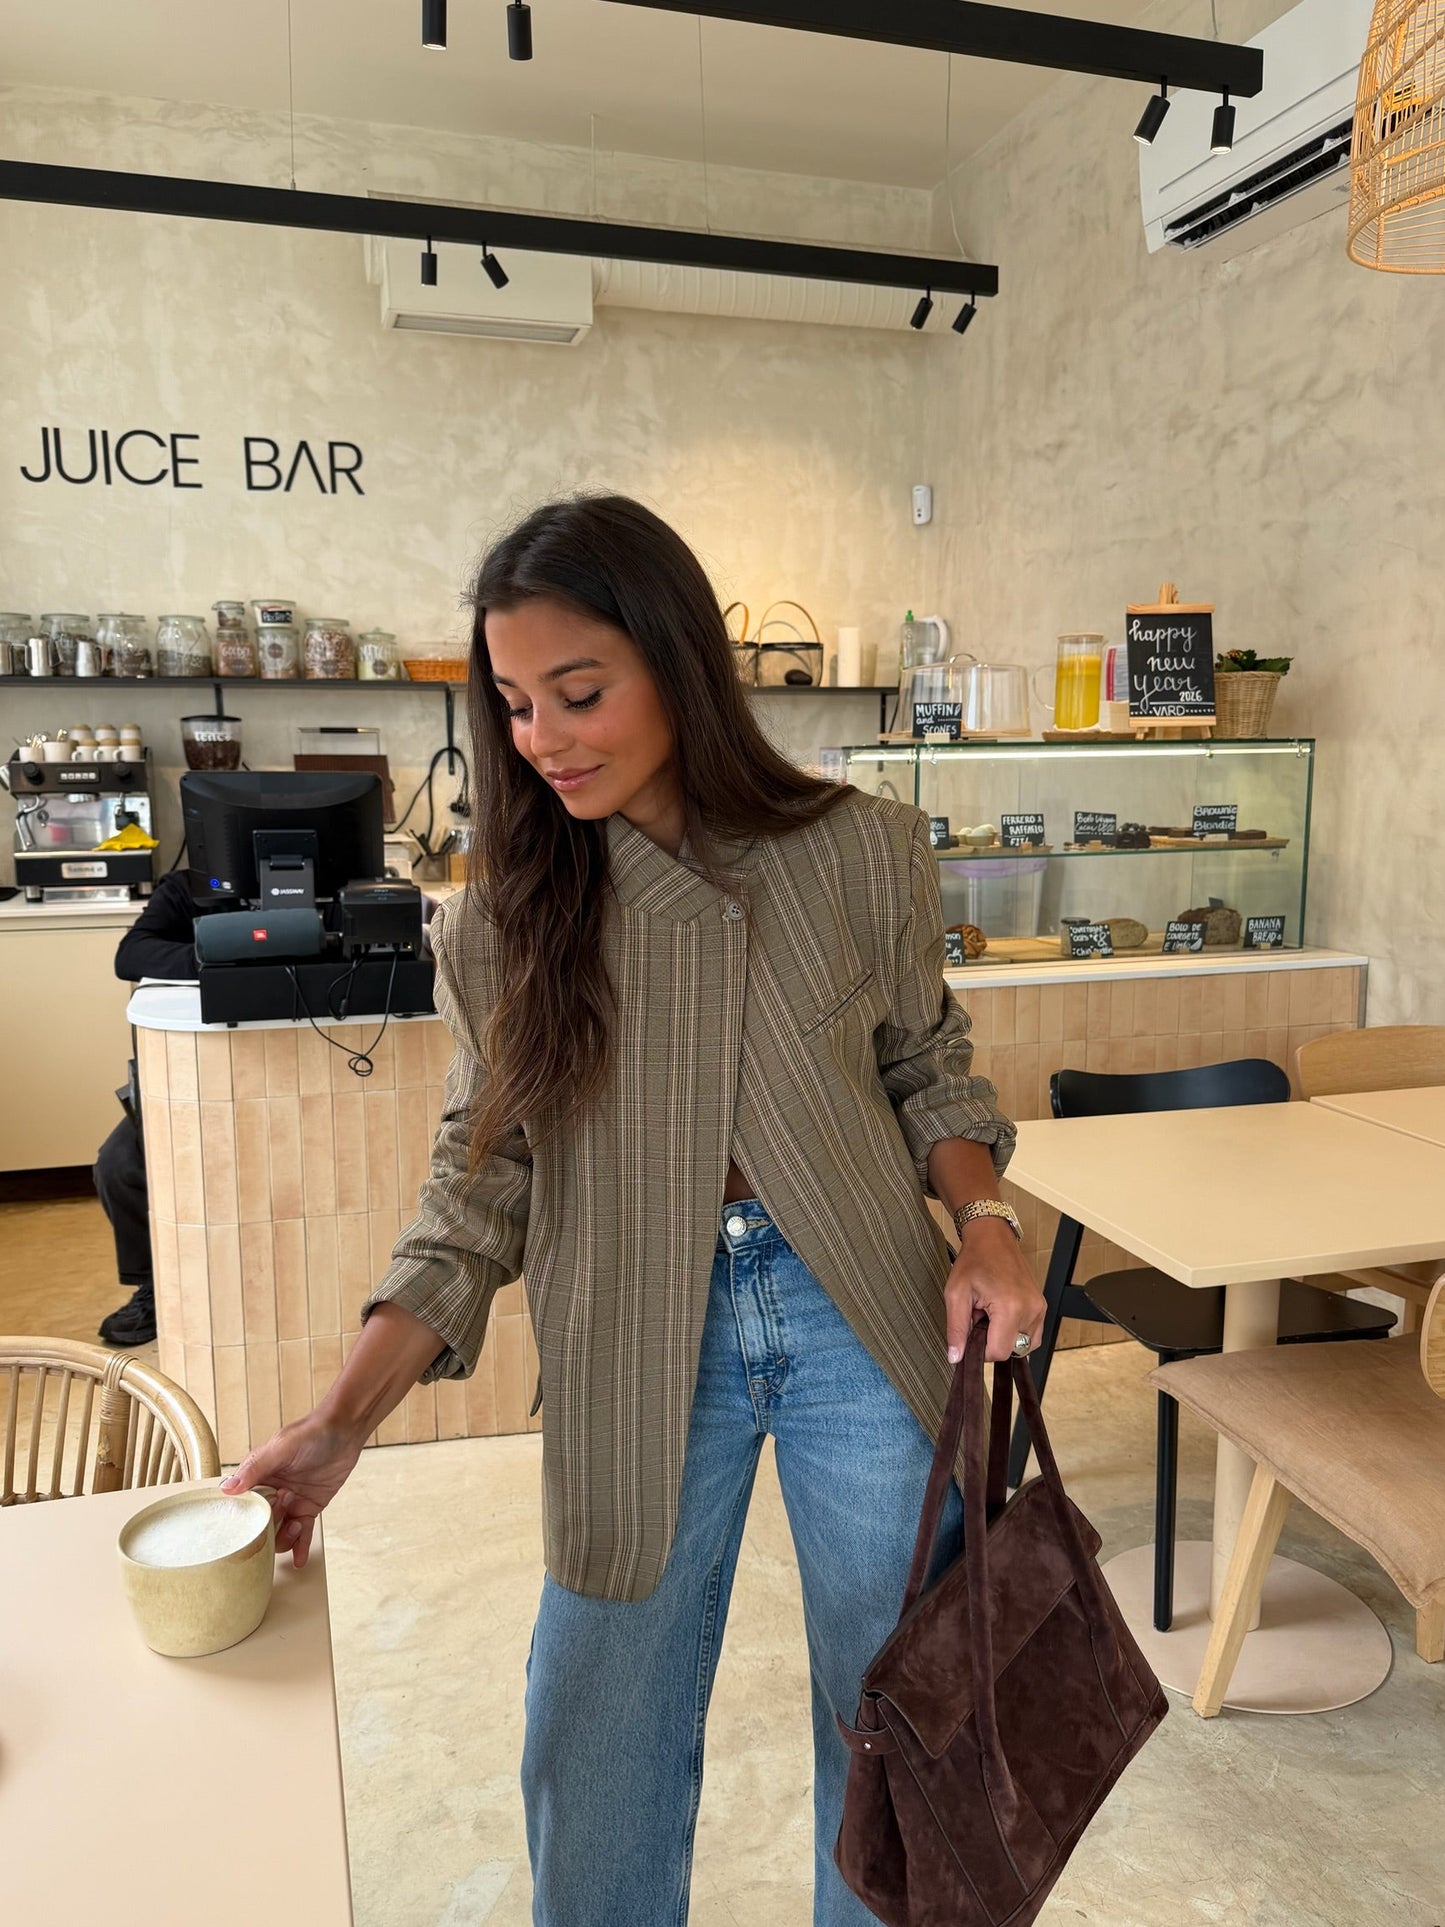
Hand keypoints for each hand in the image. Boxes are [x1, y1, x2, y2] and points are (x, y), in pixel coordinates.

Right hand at [220, 1410, 364, 1567]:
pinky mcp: (310, 1507)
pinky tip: (299, 1560)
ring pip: (279, 1532)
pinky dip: (300, 1546)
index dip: (241, 1520)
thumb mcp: (282, 1447)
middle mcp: (272, 1491)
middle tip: (273, 1529)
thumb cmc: (312, 1431)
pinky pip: (302, 1532)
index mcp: (259, 1476)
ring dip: (284, 1537)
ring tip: (295, 1524)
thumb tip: (227, 1488)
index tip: (238, 1535)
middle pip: (260, 1523)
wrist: (346, 1429)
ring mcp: (291, 1501)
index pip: (242, 1504)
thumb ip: (256, 1468)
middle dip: (264, 1533)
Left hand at [943, 1217, 1046, 1366]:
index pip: (999, 1353)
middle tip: (980, 1317)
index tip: (972, 1334)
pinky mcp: (1042, 1307)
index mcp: (1010, 1307)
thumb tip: (955, 1357)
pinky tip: (1002, 1315)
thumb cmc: (974, 1261)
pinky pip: (1031, 1335)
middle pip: (1011, 1351)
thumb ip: (956, 1329)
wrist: (992, 1238)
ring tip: (991, 1315)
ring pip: (1023, 1346)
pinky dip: (1016, 1332)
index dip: (981, 1351)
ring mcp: (1039, 1308)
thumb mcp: (956, 1294)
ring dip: (1005, 1337)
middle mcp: (1030, 1310)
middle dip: (992, 1341)